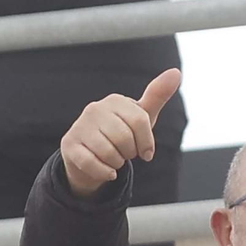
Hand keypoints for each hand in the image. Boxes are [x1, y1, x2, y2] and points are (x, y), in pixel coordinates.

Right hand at [59, 68, 181, 198]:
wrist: (90, 155)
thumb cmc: (120, 133)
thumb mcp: (141, 117)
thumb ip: (157, 96)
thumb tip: (176, 72)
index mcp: (115, 101)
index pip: (140, 120)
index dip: (147, 142)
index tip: (146, 152)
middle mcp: (94, 109)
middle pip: (124, 138)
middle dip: (130, 153)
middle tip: (125, 153)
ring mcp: (80, 127)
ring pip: (109, 153)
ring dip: (117, 163)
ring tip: (114, 159)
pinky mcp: (69, 145)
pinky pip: (92, 164)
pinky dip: (104, 172)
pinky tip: (107, 171)